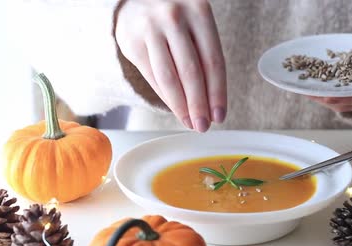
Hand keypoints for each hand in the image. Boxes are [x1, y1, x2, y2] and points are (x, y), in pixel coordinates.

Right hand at [115, 0, 225, 131]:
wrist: (135, 1)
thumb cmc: (175, 19)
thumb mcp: (195, 25)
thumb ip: (205, 55)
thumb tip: (212, 103)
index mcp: (199, 11)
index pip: (213, 60)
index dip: (217, 93)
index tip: (219, 115)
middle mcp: (174, 17)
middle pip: (191, 71)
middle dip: (199, 104)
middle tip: (203, 126)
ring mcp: (150, 29)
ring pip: (169, 78)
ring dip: (181, 106)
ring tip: (190, 122)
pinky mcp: (132, 43)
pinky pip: (152, 77)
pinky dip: (166, 97)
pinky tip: (175, 108)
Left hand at [306, 27, 351, 111]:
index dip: (345, 96)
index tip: (329, 94)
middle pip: (346, 100)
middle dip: (325, 97)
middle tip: (308, 91)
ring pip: (338, 100)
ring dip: (320, 96)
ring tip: (303, 89)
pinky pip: (335, 93)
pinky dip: (321, 90)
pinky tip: (308, 85)